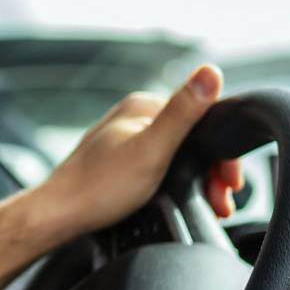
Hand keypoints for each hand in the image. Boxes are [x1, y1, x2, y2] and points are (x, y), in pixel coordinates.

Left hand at [28, 64, 246, 244]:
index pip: (201, 117)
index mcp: (143, 107)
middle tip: (220, 202)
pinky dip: (176, 185)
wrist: (59, 217)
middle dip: (211, 171)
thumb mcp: (152, 149)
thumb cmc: (99, 187)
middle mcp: (134, 119)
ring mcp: (126, 141)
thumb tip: (210, 72)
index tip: (230, 183)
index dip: (222, 152)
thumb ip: (184, 113)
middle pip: (191, 139)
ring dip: (197, 180)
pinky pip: (160, 168)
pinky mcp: (120, 164)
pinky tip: (178, 201)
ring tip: (207, 205)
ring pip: (177, 156)